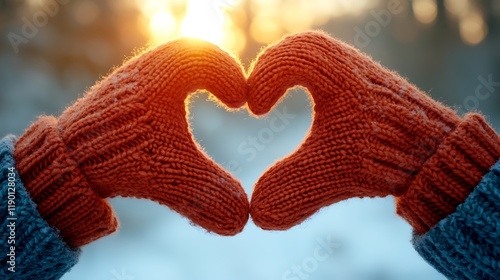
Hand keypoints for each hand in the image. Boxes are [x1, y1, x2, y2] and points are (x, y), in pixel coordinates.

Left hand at [14, 38, 249, 246]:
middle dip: (213, 74)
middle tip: (229, 94)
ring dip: (192, 82)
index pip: (204, 57)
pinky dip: (172, 93)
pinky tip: (172, 120)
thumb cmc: (120, 158)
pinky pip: (153, 82)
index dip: (228, 75)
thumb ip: (210, 193)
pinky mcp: (119, 96)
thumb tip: (240, 220)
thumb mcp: (173, 175)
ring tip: (205, 100)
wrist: (64, 160)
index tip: (240, 102)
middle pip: (189, 56)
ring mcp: (129, 81)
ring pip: (169, 69)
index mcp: (163, 74)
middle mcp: (145, 69)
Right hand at [247, 32, 499, 232]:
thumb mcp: (333, 172)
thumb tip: (260, 215)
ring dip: (293, 73)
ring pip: (319, 56)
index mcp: (337, 74)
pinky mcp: (367, 85)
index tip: (256, 110)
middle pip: (303, 48)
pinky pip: (333, 68)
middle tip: (259, 96)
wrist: (436, 152)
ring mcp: (360, 72)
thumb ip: (293, 188)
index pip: (291, 57)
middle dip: (276, 69)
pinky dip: (310, 79)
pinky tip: (309, 105)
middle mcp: (349, 64)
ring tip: (275, 96)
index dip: (265, 78)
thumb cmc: (385, 155)